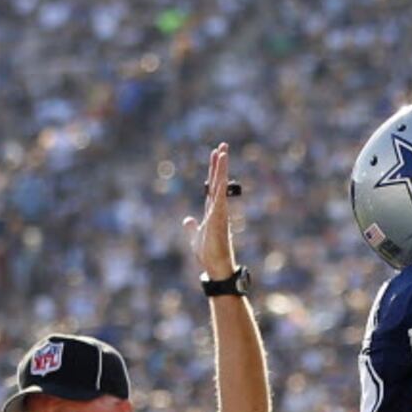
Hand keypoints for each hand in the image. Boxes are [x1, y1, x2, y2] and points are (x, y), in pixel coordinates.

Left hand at [182, 143, 239, 281]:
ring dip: (222, 168)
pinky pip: (221, 197)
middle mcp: (217, 208)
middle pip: (218, 181)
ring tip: (223, 151)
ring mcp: (220, 212)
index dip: (214, 170)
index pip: (212, 186)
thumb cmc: (208, 254)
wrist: (214, 267)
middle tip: (223, 145)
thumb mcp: (194, 237)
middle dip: (220, 163)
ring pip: (221, 185)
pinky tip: (222, 173)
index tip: (216, 155)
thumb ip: (191, 227)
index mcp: (212, 211)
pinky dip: (221, 184)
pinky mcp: (220, 218)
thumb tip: (187, 219)